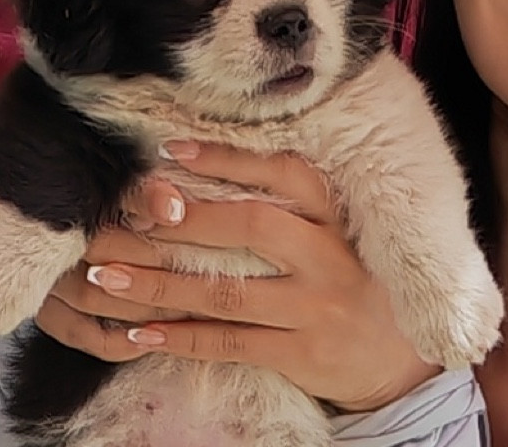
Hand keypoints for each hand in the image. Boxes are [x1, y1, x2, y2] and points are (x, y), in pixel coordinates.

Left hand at [37, 143, 439, 410]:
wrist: (402, 356)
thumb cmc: (353, 277)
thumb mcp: (335, 232)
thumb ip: (287, 206)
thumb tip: (203, 180)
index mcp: (334, 215)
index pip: (283, 173)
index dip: (226, 159)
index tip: (169, 150)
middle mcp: (327, 256)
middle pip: (249, 228)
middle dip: (181, 222)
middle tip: (123, 218)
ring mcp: (316, 309)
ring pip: (226, 293)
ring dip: (159, 285)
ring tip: (104, 277)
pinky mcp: (304, 355)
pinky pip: (231, 345)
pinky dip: (182, 338)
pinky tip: (139, 333)